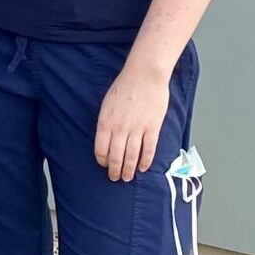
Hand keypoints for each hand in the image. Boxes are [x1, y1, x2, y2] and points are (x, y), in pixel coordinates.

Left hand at [94, 60, 171, 181]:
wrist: (144, 75)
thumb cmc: (124, 87)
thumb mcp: (107, 105)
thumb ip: (106, 123)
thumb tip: (106, 140)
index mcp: (105, 122)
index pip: (101, 149)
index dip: (102, 161)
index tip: (104, 166)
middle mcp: (120, 128)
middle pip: (116, 156)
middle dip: (115, 170)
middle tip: (115, 178)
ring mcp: (137, 129)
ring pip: (132, 156)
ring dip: (129, 170)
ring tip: (128, 178)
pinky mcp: (153, 127)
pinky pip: (148, 149)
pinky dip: (145, 160)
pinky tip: (143, 168)